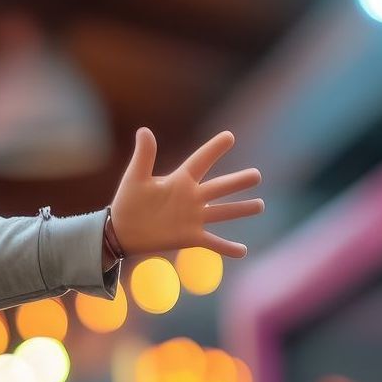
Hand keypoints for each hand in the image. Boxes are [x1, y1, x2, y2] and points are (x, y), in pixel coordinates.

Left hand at [109, 127, 263, 257]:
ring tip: (260, 205)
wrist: (121, 231)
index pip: (201, 161)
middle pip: (219, 187)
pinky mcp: (190, 237)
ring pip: (223, 212)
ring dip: (241, 209)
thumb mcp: (135, 177)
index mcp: (179, 181)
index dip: (214, 149)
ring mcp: (193, 218)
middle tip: (257, 175)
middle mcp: (191, 198)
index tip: (229, 136)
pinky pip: (213, 242)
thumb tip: (144, 130)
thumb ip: (144, 155)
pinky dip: (227, 247)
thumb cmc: (127, 202)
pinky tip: (243, 251)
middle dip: (238, 182)